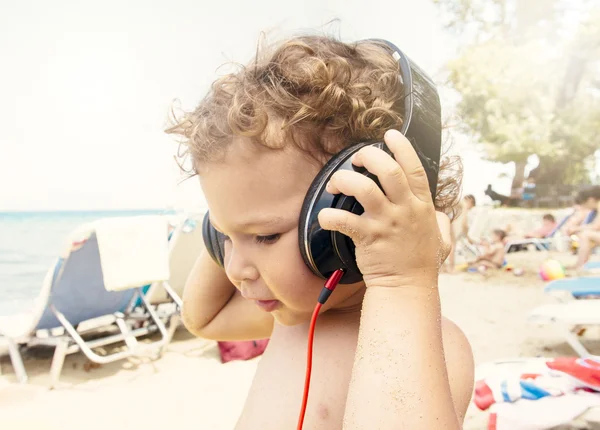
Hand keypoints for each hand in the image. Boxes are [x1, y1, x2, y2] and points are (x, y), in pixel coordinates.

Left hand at [318, 129, 451, 287]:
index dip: (402, 147)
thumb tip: (439, 213)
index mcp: (422, 206)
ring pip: (363, 189)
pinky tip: (324, 217)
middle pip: (388, 170)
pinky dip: (329, 216)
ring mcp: (386, 223)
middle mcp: (405, 210)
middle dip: (370, 157)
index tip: (389, 134)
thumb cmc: (421, 264)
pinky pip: (343, 220)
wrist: (407, 288)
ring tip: (335, 184)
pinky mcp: (367, 238)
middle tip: (357, 159)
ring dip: (345, 180)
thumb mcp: (442, 240)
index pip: (414, 168)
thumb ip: (440, 222)